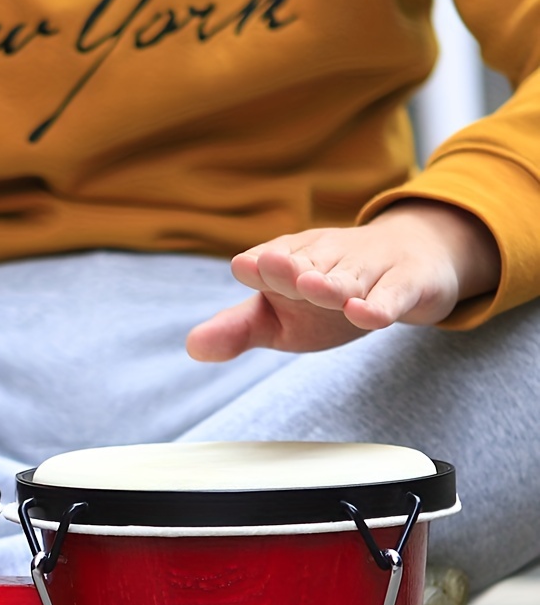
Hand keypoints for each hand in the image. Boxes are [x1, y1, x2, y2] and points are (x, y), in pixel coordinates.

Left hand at [186, 200, 500, 361]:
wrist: (410, 263)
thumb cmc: (328, 295)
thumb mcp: (280, 315)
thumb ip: (238, 330)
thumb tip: (193, 346)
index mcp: (288, 260)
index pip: (267, 262)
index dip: (257, 266)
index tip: (244, 267)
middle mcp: (326, 258)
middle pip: (307, 265)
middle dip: (289, 267)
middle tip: (272, 268)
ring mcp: (368, 268)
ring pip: (348, 277)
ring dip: (331, 283)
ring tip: (312, 288)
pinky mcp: (406, 283)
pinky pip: (393, 294)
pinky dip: (381, 304)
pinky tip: (365, 313)